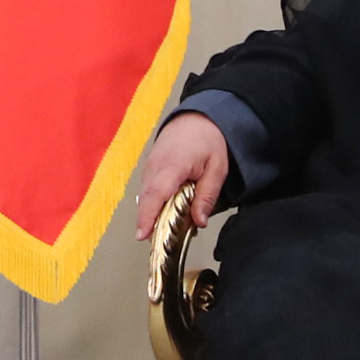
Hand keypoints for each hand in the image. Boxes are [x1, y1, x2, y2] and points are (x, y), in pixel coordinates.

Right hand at [132, 110, 231, 240]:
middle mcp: (155, 166)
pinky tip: (167, 210)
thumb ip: (207, 196)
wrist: (196, 118)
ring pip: (146, 197)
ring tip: (166, 228)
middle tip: (159, 241)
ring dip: (153, 213)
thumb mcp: (217, 168)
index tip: (142, 234)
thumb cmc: (207, 139)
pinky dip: (154, 203)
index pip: (156, 195)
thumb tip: (199, 221)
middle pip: (146, 200)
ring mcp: (149, 166)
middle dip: (149, 222)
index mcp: (172, 165)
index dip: (147, 216)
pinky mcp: (149, 168)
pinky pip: (148, 191)